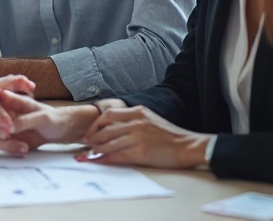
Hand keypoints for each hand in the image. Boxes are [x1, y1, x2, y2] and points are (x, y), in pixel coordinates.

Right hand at [0, 75, 99, 153]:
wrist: (56, 132)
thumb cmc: (50, 119)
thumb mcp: (43, 118)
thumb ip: (26, 120)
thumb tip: (8, 124)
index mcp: (12, 96)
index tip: (7, 96)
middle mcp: (2, 107)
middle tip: (9, 129)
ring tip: (22, 144)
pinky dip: (5, 146)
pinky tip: (23, 148)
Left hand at [79, 105, 211, 168]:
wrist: (188, 146)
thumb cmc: (170, 135)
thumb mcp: (151, 118)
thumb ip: (133, 119)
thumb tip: (114, 127)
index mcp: (138, 111)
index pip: (108, 114)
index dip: (96, 124)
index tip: (90, 131)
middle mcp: (136, 123)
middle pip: (105, 129)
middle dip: (92, 137)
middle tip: (85, 143)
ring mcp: (137, 137)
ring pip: (108, 143)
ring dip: (96, 149)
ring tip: (88, 153)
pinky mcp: (140, 152)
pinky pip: (117, 156)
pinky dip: (105, 159)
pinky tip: (98, 160)